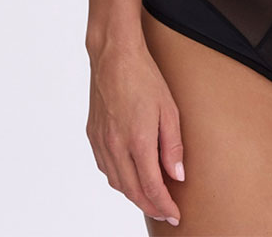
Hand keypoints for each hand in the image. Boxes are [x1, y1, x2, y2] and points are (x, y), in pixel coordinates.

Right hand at [86, 35, 184, 225]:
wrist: (114, 56)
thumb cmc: (144, 76)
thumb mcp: (169, 109)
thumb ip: (172, 145)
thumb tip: (178, 175)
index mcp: (137, 141)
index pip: (151, 187)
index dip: (164, 205)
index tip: (174, 215)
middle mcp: (116, 146)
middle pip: (132, 191)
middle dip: (150, 206)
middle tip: (164, 213)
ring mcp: (101, 141)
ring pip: (116, 182)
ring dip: (133, 195)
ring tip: (150, 199)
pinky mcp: (93, 134)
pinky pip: (105, 167)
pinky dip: (118, 179)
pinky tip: (129, 176)